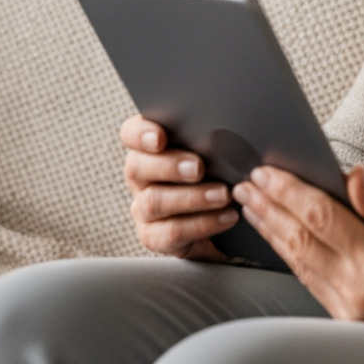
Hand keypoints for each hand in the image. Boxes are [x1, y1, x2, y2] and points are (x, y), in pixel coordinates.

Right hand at [120, 114, 236, 260]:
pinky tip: (227, 217)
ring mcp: (143, 208)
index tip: (159, 137)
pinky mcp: (154, 236)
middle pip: (138, 166)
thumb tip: (233, 126)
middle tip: (199, 167)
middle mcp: (140, 176)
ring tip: (223, 195)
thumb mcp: (215, 152)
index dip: (141, 134)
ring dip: (192, 197)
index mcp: (148, 148)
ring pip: (154, 201)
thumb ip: (211, 138)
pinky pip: (172, 232)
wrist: (221, 224)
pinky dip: (203, 224)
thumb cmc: (217, 173)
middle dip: (170, 166)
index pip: (131, 133)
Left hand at [232, 164, 363, 332]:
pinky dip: (291, 256)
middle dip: (269, 208)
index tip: (266, 170)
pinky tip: (279, 237)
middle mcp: (359, 289)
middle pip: (300, 240)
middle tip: (246, 183)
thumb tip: (348, 173)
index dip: (289, 190)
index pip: (319, 217)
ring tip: (252, 206)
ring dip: (272, 232)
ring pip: (299, 264)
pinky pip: (312, 282)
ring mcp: (352, 309)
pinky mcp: (350, 319)